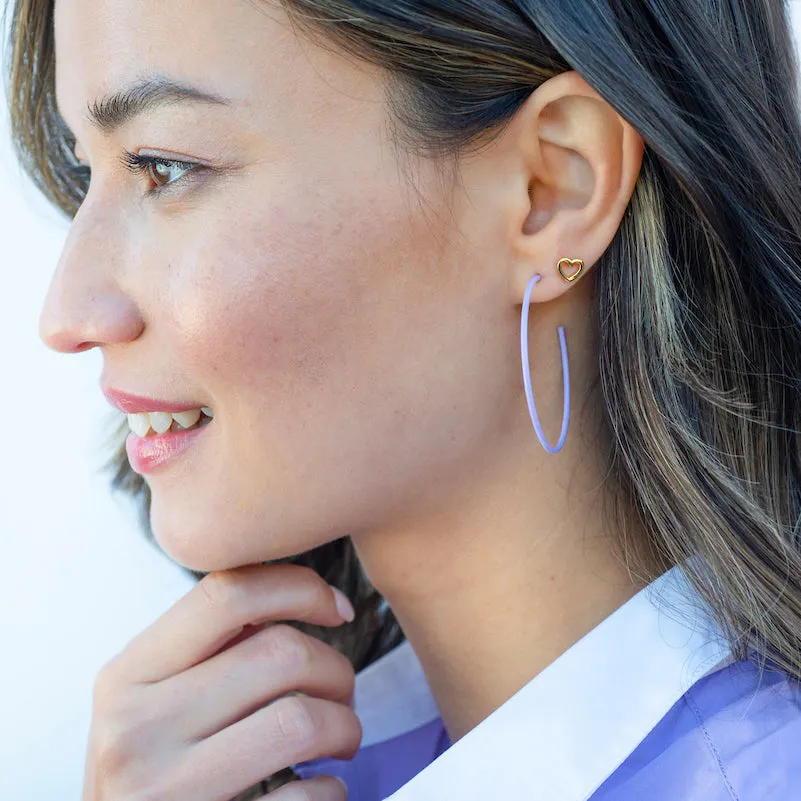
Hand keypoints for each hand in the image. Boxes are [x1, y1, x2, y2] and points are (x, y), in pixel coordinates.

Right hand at [81, 563, 359, 800]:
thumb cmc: (151, 770)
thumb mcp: (152, 699)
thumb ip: (207, 647)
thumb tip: (300, 593)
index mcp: (128, 676)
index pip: (227, 595)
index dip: (301, 587)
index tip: (338, 608)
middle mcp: (135, 728)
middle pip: (280, 653)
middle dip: (336, 668)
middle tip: (342, 691)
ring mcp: (166, 790)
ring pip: (300, 720)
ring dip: (344, 726)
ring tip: (341, 737)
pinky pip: (303, 798)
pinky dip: (331, 789)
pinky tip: (321, 787)